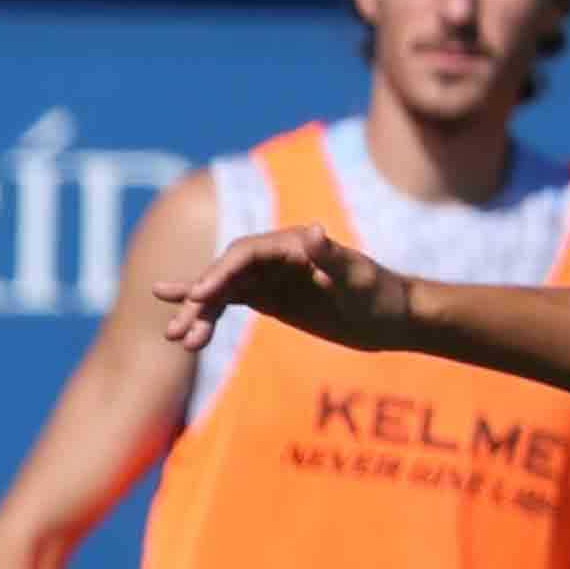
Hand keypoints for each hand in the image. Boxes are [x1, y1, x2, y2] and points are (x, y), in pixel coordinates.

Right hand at [162, 222, 410, 358]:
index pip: (246, 253)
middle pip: (225, 273)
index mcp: (295, 245)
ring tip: (175, 337)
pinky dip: (205, 315)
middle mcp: (275, 257)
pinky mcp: (267, 297)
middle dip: (199, 299)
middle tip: (179, 327)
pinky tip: (183, 328)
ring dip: (197, 313)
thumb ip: (333, 257)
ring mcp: (268, 277)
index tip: (198, 296)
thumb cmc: (383, 296)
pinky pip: (227, 303)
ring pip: (221, 292)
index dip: (219, 272)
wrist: (394, 319)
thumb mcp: (360, 280)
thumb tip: (314, 231)